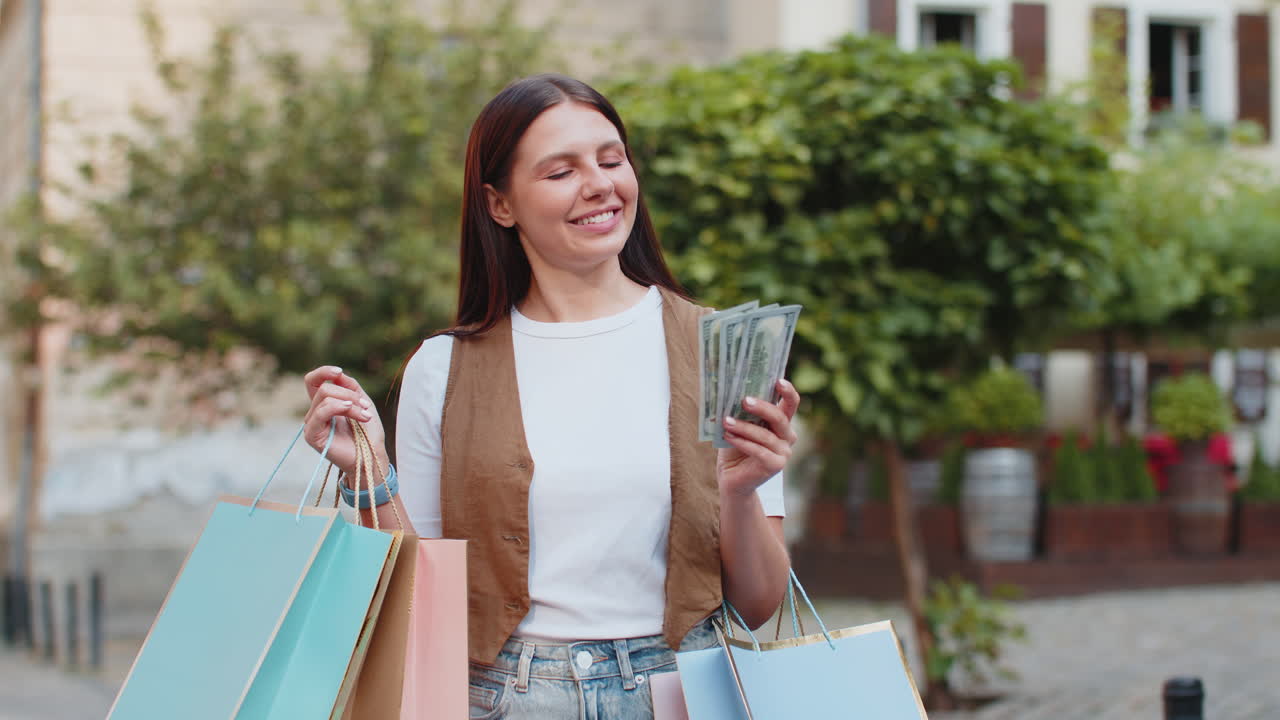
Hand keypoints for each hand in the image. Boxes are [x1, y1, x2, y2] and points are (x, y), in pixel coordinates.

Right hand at [302, 366, 387, 478]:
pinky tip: (357, 415)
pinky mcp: (312, 435)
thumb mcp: (362, 402)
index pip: (313, 381)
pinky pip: (321, 412)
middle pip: (324, 388)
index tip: (339, 372)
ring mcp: (312, 424)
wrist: (371, 456)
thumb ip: (349, 386)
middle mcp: (315, 412)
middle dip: (349, 394)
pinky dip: (339, 408)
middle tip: (365, 407)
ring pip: (325, 398)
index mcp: (325, 404)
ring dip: (350, 404)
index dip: (323, 372)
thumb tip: (337, 374)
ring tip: (365, 416)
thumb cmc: (367, 433)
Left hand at [717, 379, 800, 497]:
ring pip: (766, 435)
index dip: (788, 391)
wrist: (731, 479)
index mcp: (781, 423)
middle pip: (780, 417)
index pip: (791, 403)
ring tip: (726, 421)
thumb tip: (732, 392)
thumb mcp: (738, 426)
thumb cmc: (734, 448)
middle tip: (744, 400)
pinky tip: (729, 436)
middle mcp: (786, 437)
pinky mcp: (775, 466)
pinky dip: (742, 442)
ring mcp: (784, 453)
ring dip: (744, 427)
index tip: (778, 381)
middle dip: (762, 407)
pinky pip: (759, 451)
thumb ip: (741, 412)